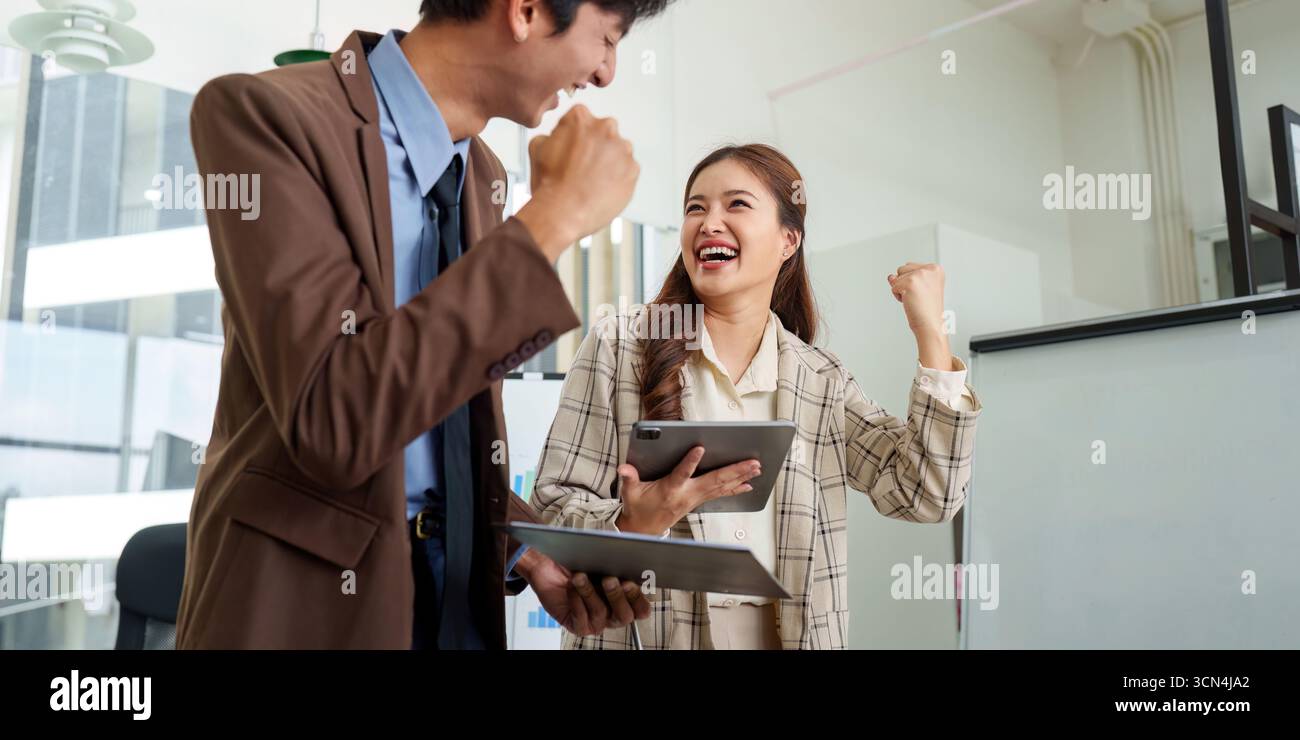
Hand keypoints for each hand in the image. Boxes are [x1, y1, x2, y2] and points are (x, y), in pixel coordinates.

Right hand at [516, 105, 639, 261]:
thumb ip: (551, 135)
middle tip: (581, 167)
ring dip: (608, 162)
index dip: (574, 137)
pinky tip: (602, 189)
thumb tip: (556, 138)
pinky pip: (627, 171)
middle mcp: (606, 128)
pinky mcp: (633, 170)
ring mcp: (622, 149)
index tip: (572, 150)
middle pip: (603, 133)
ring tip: (591, 181)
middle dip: (595, 147)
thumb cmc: (550, 184)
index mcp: (580, 117)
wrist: (564, 213)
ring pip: (617, 152)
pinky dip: (618, 179)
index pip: (580, 119)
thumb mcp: (537, 148)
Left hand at [516, 548, 650, 635]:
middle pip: (625, 615)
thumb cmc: (576, 560)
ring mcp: (595, 620)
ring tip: (580, 576)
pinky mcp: (578, 625)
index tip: (630, 581)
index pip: (641, 608)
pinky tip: (571, 587)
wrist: (548, 564)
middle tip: (610, 579)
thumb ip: (617, 557)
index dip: (639, 599)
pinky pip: (581, 619)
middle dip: (618, 596)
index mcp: (624, 597)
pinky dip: (576, 602)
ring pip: (601, 614)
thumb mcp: (599, 555)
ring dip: (590, 593)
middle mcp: (612, 612)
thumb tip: (628, 555)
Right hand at [614, 447, 760, 535]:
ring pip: (721, 487)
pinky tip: (748, 484)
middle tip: (752, 463)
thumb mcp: (630, 492)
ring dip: (740, 477)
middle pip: (713, 481)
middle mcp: (687, 495)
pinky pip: (720, 493)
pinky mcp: (698, 501)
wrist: (644, 529)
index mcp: (670, 489)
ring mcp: (695, 499)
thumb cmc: (638, 507)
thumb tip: (624, 468)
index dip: (690, 462)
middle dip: (734, 471)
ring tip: (757, 469)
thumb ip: (629, 478)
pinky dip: (735, 488)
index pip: (681, 474)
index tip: (699, 448)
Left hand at [887, 262, 946, 334]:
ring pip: (897, 277)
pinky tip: (910, 302)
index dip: (912, 282)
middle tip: (919, 297)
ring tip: (915, 299)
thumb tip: (890, 277)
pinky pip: (893, 287)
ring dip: (901, 290)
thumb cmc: (926, 310)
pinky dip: (898, 297)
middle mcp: (930, 269)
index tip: (924, 293)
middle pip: (902, 269)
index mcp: (936, 269)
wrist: (931, 325)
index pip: (910, 267)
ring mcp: (920, 275)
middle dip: (905, 284)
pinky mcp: (910, 283)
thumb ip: (904, 277)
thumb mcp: (918, 287)